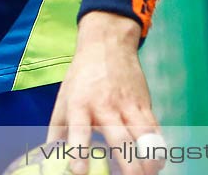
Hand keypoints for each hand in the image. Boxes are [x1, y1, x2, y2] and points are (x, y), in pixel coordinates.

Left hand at [46, 13, 162, 174]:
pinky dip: (158, 147)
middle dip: (128, 164)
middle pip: (119, 138)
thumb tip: (49, 158)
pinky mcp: (144, 103)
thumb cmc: (81, 77)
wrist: (108, 45)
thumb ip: (57, 131)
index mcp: (80, 105)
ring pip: (143, 135)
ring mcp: (128, 104)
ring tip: (149, 173)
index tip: (80, 171)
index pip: (79, 130)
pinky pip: (154, 128)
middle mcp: (105, 106)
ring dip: (148, 158)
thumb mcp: (63, 99)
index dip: (79, 152)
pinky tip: (158, 161)